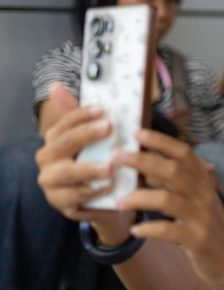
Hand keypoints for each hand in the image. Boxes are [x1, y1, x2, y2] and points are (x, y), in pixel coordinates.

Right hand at [35, 83, 132, 235]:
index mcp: (54, 140)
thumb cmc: (95, 161)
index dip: (82, 115)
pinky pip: (75, 198)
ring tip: (110, 166)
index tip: (103, 109)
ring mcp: (51, 183)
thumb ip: (78, 115)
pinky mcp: (61, 204)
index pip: (64, 123)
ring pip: (67, 173)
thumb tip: (55, 85)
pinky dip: (93, 192)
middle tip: (108, 128)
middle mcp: (47, 160)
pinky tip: (111, 186)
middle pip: (64, 144)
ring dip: (88, 169)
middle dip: (86, 135)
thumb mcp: (92, 138)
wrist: (102, 198)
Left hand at [115, 129, 223, 287]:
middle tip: (116, 156)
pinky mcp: (198, 240)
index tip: (137, 133)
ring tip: (118, 201)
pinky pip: (168, 231)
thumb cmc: (208, 228)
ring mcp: (202, 218)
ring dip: (138, 198)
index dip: (161, 141)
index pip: (184, 154)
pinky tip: (134, 230)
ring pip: (167, 199)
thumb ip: (174, 184)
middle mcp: (205, 196)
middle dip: (142, 161)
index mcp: (204, 183)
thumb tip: (144, 166)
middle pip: (173, 171)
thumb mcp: (195, 201)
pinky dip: (148, 229)